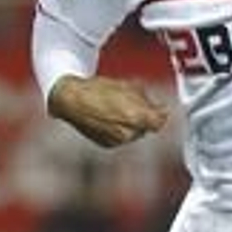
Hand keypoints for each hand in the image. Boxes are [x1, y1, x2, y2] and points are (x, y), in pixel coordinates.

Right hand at [48, 75, 169, 147]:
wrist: (71, 100)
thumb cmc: (97, 89)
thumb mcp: (128, 86)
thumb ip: (147, 99)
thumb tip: (160, 108)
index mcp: (136, 117)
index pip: (160, 122)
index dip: (160, 114)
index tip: (160, 109)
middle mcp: (128, 133)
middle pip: (146, 127)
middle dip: (142, 117)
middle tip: (130, 103)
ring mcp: (117, 141)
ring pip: (134, 134)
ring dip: (131, 124)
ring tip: (116, 109)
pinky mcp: (107, 145)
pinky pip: (121, 138)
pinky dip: (119, 130)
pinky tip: (108, 117)